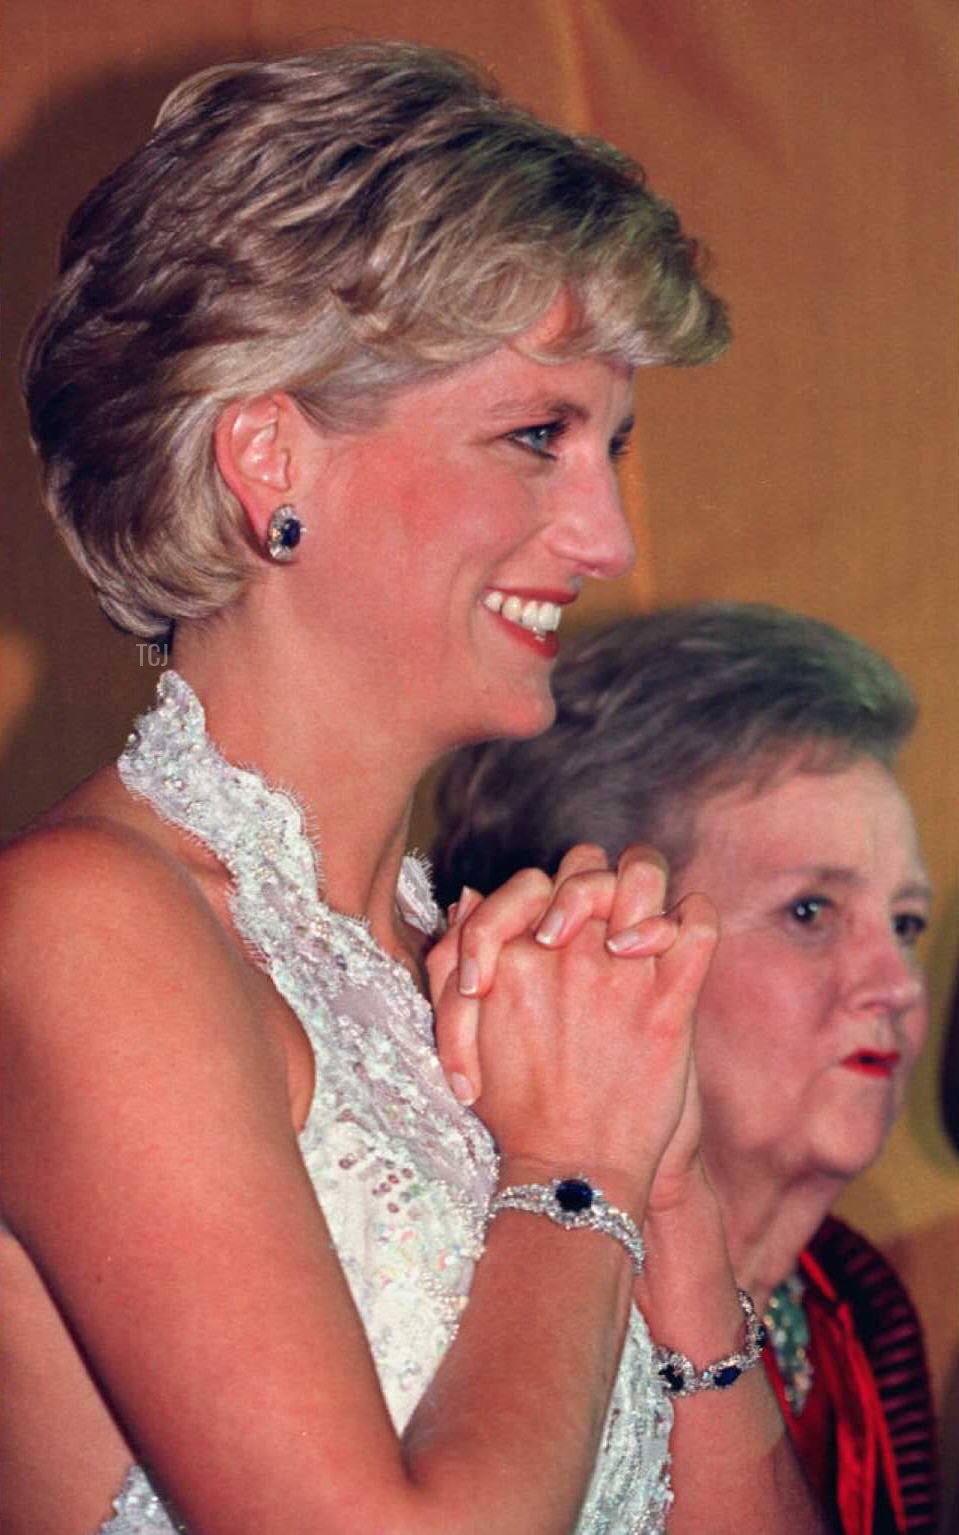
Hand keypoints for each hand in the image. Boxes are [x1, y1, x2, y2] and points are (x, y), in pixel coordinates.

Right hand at [428, 846, 717, 1215]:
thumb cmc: (516, 1108)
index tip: (537, 944)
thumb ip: (456, 962)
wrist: (572, 1172)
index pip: (528, 881)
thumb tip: (472, 898)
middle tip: (588, 928)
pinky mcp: (670, 1004)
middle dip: (590, 883)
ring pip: (642, 875)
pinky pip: (697, 926)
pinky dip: (693, 920)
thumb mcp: (464, 1033)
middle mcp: (566, 953)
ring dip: (640, 890)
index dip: (531, 901)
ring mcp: (621, 974)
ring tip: (632, 930)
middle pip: (587, 864)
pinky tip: (672, 947)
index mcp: (512, 958)